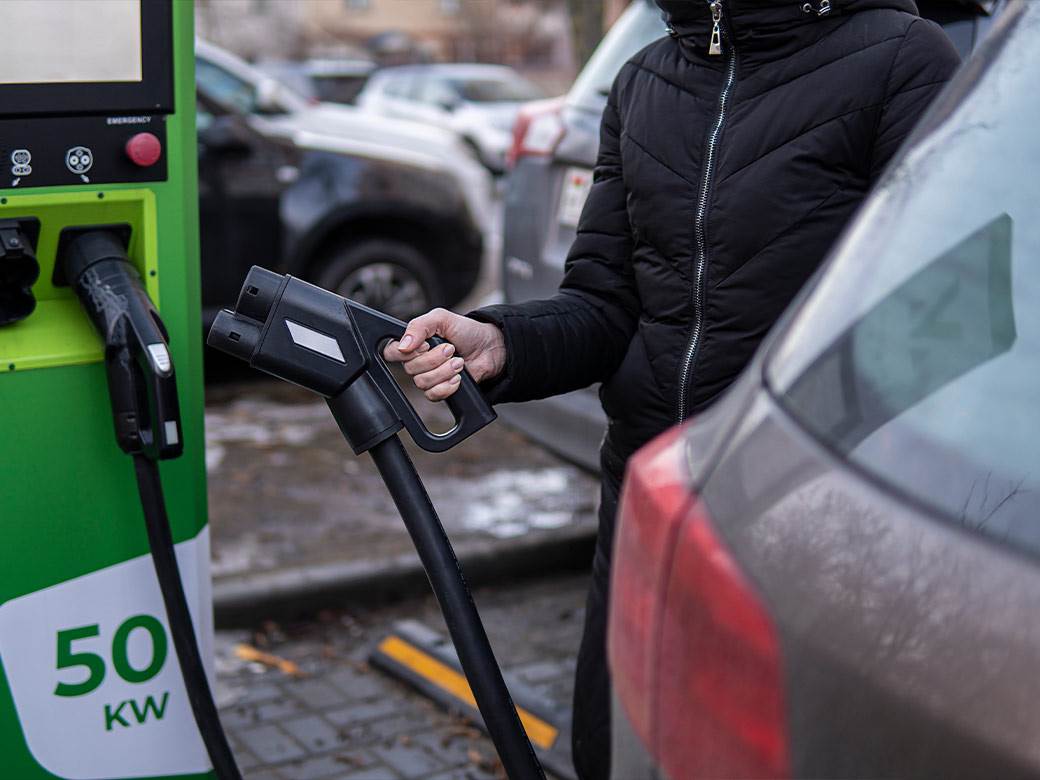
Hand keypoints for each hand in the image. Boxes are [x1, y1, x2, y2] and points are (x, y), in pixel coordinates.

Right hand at [382, 308, 505, 400]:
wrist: (490, 347)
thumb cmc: (466, 331)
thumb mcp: (441, 318)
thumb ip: (419, 326)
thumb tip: (403, 345)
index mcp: (413, 343)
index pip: (390, 352)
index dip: (404, 352)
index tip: (424, 345)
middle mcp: (418, 361)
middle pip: (410, 369)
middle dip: (434, 358)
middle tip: (451, 349)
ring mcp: (429, 376)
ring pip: (422, 382)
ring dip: (444, 371)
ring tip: (458, 361)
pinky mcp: (441, 389)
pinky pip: (433, 395)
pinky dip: (448, 386)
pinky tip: (458, 377)